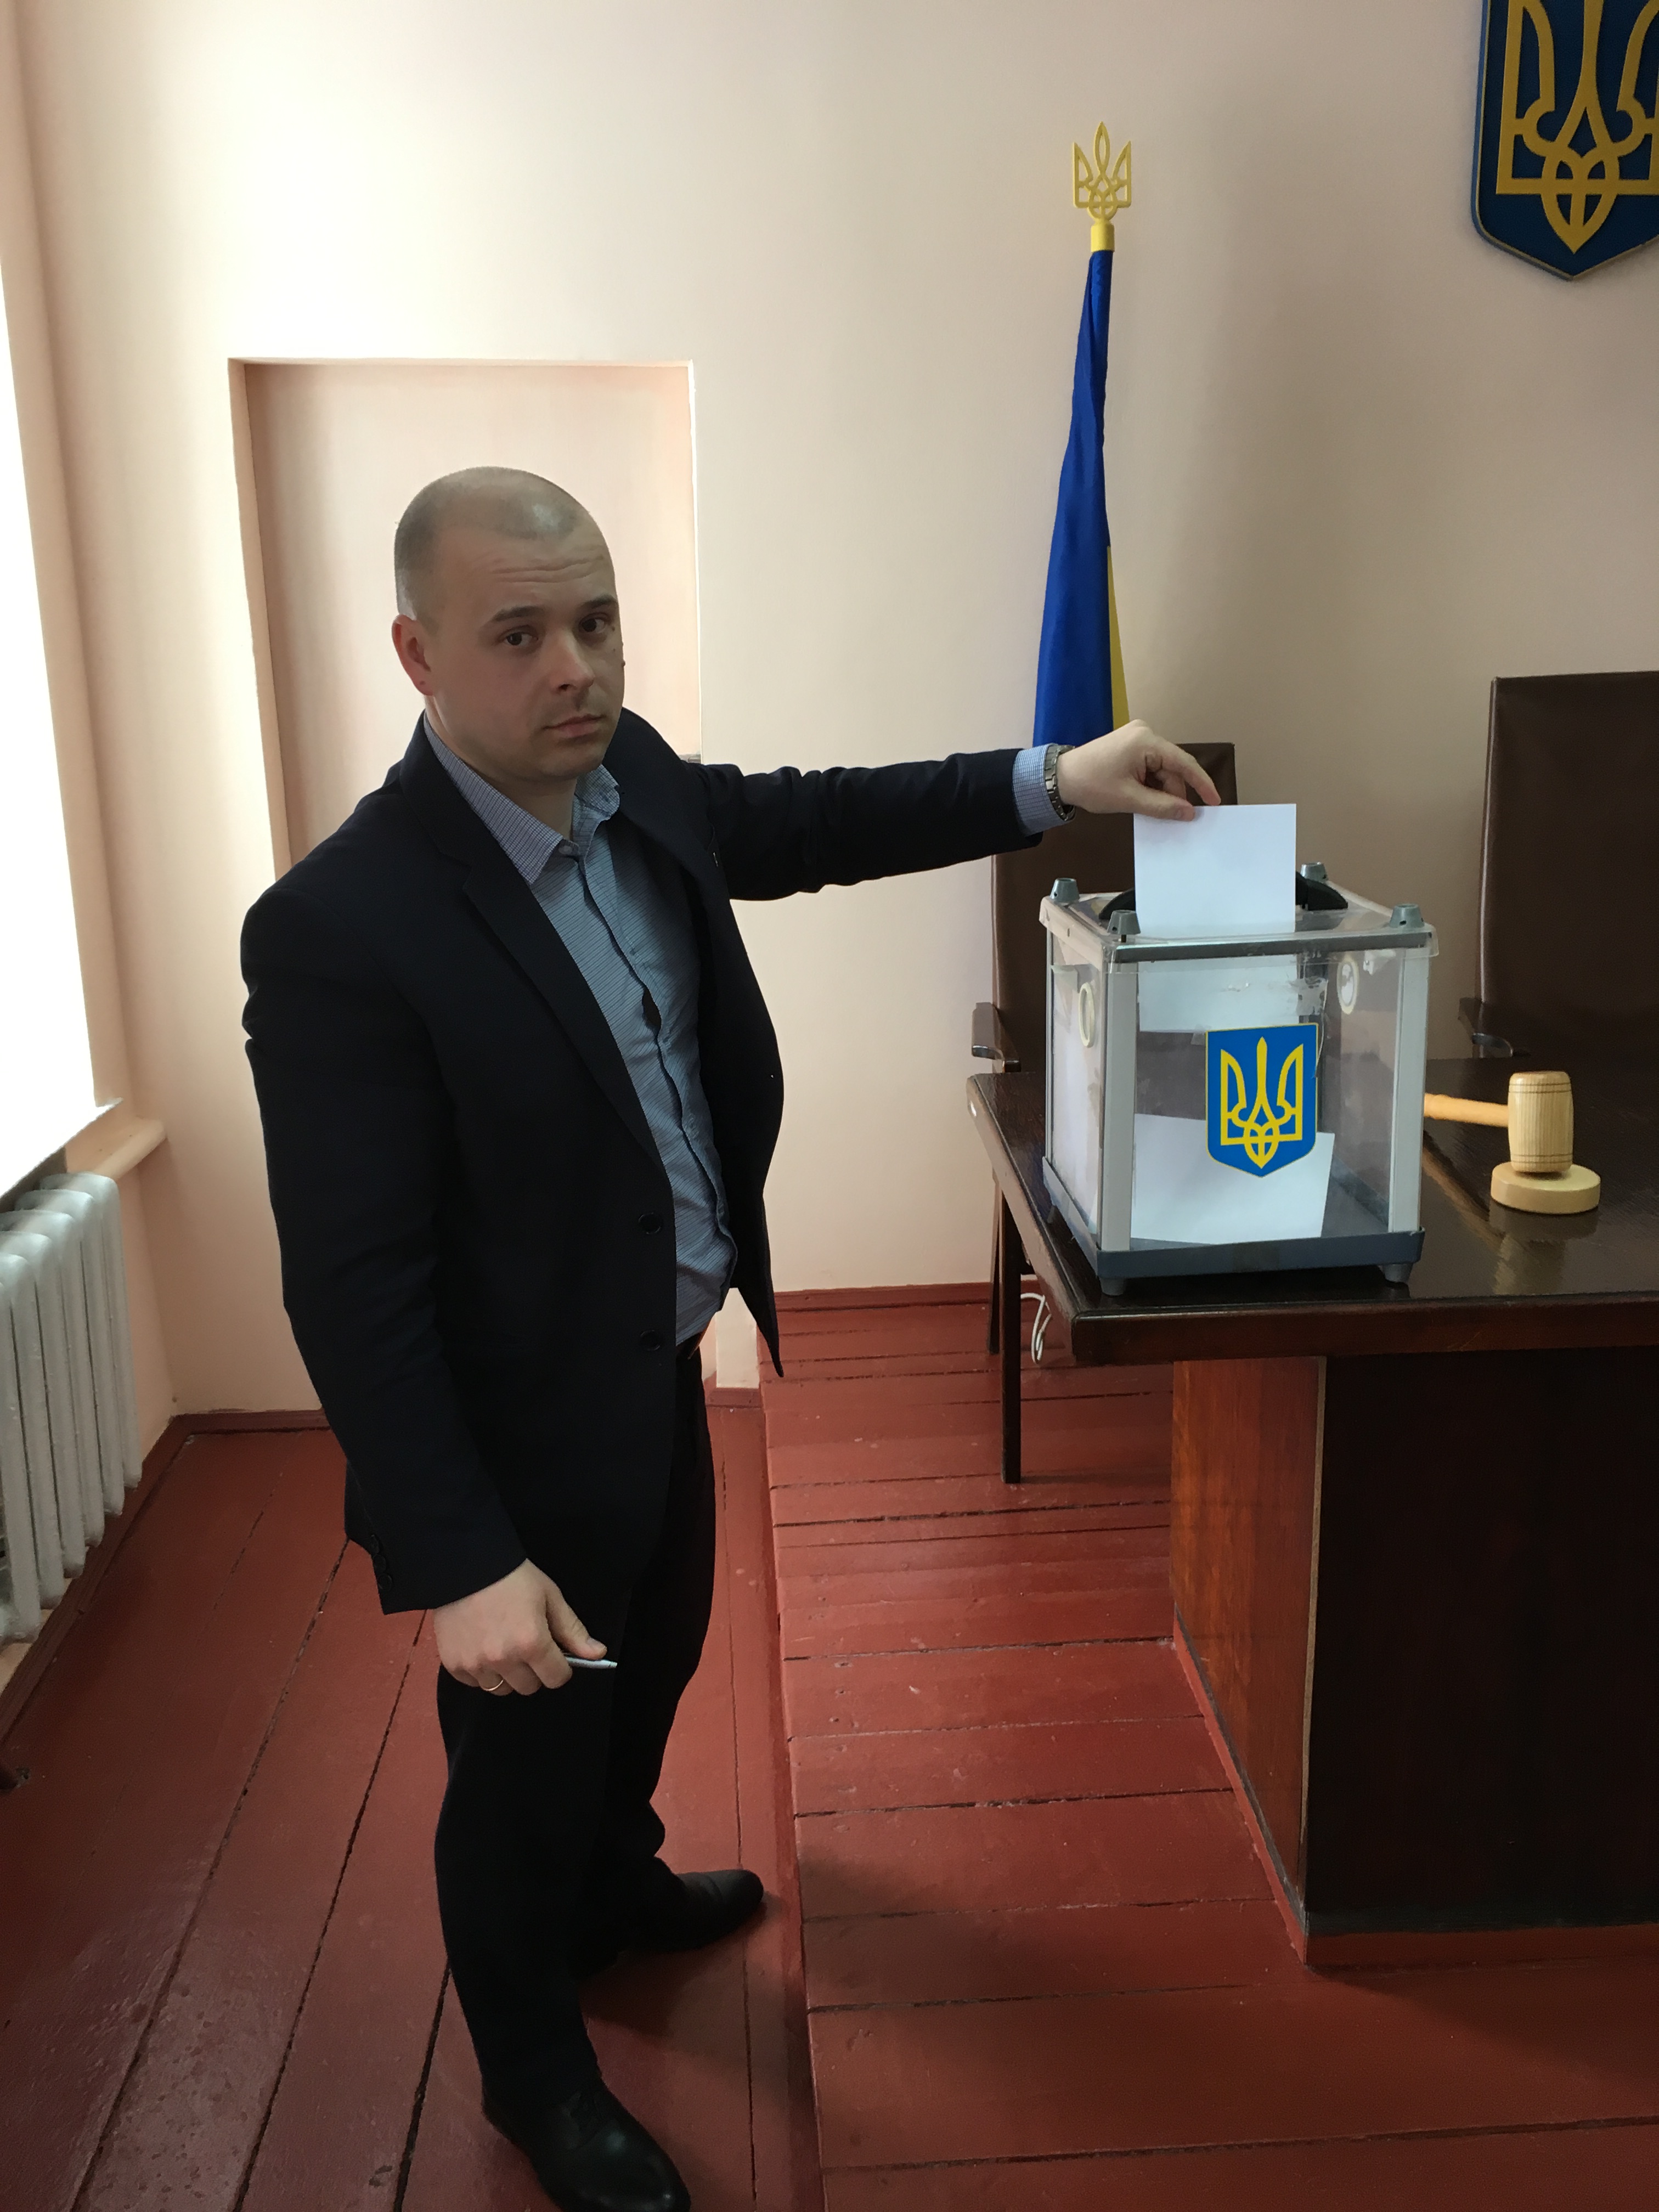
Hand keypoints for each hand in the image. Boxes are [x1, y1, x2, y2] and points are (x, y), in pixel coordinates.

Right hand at [433, 1559, 606, 1694]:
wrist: (465, 1563)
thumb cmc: (512, 1576)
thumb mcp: (550, 1596)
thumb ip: (573, 1630)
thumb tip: (598, 1654)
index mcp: (531, 1643)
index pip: (556, 1678)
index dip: (560, 1666)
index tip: (554, 1653)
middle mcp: (503, 1659)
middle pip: (529, 1687)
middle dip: (533, 1671)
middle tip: (526, 1645)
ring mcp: (476, 1664)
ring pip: (501, 1689)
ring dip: (506, 1674)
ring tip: (501, 1644)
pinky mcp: (453, 1664)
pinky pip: (475, 1683)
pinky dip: (481, 1671)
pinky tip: (481, 1645)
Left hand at [1053, 720, 1220, 820]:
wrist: (1059, 777)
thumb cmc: (1091, 785)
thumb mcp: (1129, 799)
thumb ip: (1162, 806)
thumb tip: (1188, 813)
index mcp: (1146, 741)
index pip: (1184, 763)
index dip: (1201, 783)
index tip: (1214, 801)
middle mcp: (1145, 733)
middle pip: (1172, 767)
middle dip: (1173, 792)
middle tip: (1171, 816)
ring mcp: (1137, 737)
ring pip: (1162, 769)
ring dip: (1160, 790)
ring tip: (1148, 807)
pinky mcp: (1130, 745)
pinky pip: (1150, 766)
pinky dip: (1150, 784)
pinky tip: (1143, 798)